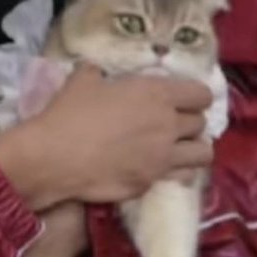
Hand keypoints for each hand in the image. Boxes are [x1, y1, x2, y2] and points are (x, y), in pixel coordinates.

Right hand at [0, 66, 212, 208]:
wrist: (54, 158)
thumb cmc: (70, 113)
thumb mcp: (83, 79)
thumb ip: (98, 72)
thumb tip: (95, 71)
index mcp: (157, 95)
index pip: (202, 94)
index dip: (196, 96)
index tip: (185, 99)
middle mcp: (168, 126)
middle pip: (201, 124)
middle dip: (191, 122)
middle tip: (174, 124)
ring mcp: (162, 159)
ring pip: (202, 155)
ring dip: (193, 150)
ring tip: (178, 149)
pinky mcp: (150, 184)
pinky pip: (176, 177)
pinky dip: (171, 172)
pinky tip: (154, 168)